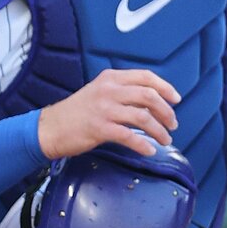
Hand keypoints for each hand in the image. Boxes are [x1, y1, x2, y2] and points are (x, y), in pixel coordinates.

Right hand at [38, 68, 179, 160]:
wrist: (50, 128)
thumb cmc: (77, 112)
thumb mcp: (100, 92)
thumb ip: (122, 92)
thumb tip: (151, 102)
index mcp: (111, 78)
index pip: (146, 77)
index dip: (165, 87)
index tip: (176, 99)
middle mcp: (109, 90)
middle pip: (148, 96)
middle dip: (166, 111)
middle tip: (173, 124)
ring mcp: (104, 109)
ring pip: (142, 117)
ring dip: (159, 130)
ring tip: (165, 139)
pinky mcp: (99, 128)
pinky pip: (129, 136)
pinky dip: (143, 144)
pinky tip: (149, 150)